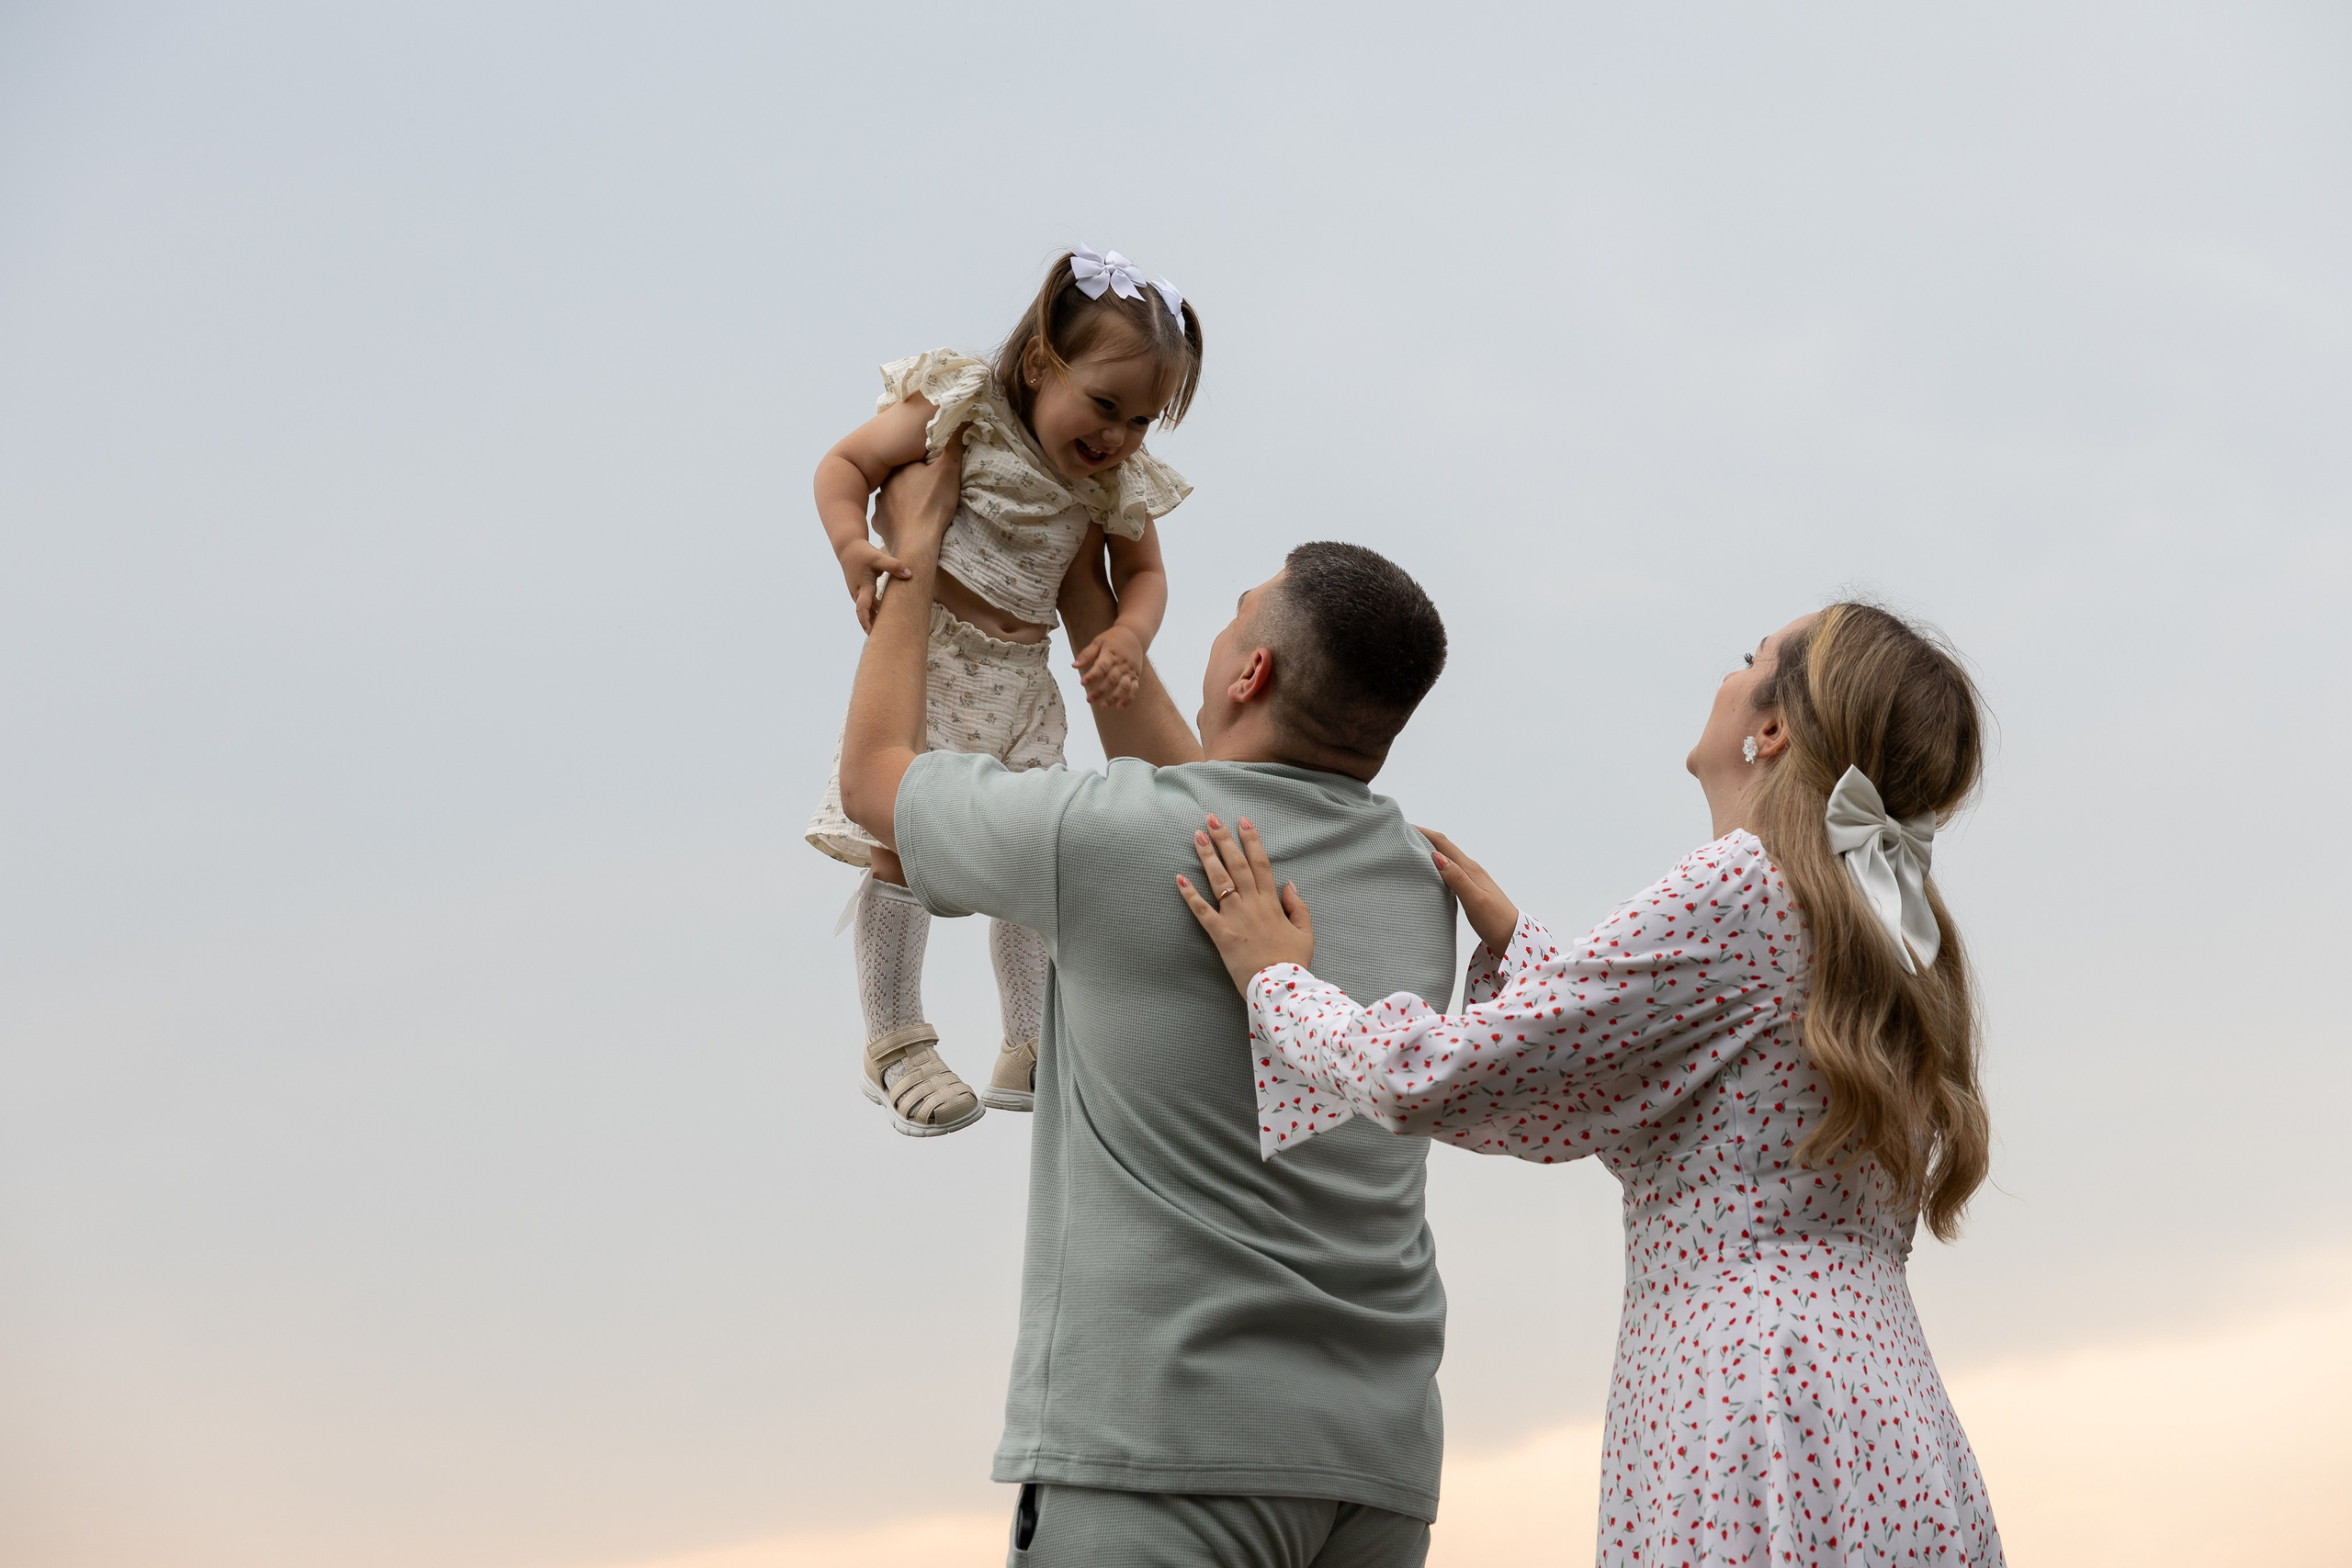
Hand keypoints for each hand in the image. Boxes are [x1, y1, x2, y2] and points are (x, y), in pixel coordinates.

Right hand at [836, 538, 909, 632]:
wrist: (848, 548)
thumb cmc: (864, 553)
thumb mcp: (879, 557)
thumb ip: (895, 566)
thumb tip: (910, 574)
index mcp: (863, 587)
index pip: (863, 608)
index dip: (866, 621)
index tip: (871, 632)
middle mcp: (858, 592)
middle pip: (865, 613)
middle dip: (872, 626)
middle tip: (884, 639)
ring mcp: (857, 593)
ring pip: (866, 610)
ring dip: (874, 620)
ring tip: (887, 632)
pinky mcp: (860, 591)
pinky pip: (867, 605)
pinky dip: (874, 612)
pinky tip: (884, 618)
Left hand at [871, 431, 963, 559]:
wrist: (917, 542)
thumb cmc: (933, 504)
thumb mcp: (948, 471)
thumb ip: (954, 445)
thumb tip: (962, 419)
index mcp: (900, 468)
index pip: (911, 460)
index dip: (923, 465)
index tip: (933, 472)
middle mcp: (885, 484)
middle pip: (901, 478)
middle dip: (912, 482)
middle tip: (928, 491)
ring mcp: (880, 505)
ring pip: (893, 497)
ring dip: (903, 501)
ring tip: (919, 508)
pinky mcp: (879, 524)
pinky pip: (888, 518)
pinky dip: (897, 519)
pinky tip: (908, 523)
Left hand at [1074, 622, 1145, 708]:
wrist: (1135, 635)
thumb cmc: (1113, 639)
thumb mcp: (1098, 642)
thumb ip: (1086, 654)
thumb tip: (1074, 665)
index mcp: (1111, 654)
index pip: (1102, 666)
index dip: (1092, 676)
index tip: (1082, 683)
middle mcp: (1122, 663)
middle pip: (1112, 679)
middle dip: (1100, 691)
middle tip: (1089, 699)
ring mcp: (1130, 670)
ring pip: (1123, 686)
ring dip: (1114, 697)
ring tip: (1103, 706)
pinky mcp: (1136, 675)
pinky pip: (1134, 689)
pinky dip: (1128, 699)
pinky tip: (1119, 707)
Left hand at [1176, 815, 1313, 992]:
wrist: (1279, 987)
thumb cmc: (1292, 962)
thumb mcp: (1305, 932)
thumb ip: (1298, 907)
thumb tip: (1289, 885)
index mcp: (1272, 902)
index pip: (1260, 864)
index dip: (1251, 841)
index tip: (1242, 822)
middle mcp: (1252, 904)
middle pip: (1237, 865)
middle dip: (1224, 839)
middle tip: (1211, 819)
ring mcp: (1235, 918)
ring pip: (1219, 880)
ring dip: (1207, 857)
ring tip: (1196, 837)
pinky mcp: (1221, 934)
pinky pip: (1202, 912)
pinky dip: (1190, 895)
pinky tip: (1178, 879)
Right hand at [1414, 826, 1519, 951]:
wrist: (1513, 937)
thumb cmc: (1495, 921)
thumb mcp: (1474, 900)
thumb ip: (1457, 878)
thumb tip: (1437, 856)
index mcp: (1470, 869)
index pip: (1444, 844)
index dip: (1424, 833)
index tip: (1405, 826)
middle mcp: (1471, 870)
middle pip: (1445, 848)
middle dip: (1424, 838)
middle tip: (1403, 836)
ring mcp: (1472, 879)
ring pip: (1447, 859)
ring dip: (1430, 852)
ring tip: (1412, 852)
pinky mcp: (1471, 889)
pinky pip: (1451, 871)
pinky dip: (1437, 867)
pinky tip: (1431, 874)